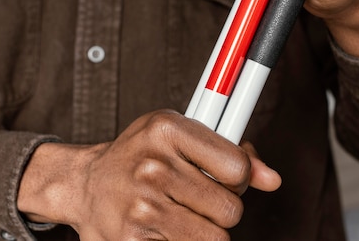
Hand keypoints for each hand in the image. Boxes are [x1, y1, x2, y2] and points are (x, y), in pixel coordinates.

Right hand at [18, 110, 280, 239]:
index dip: (237, 177)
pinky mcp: (134, 240)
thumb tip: (272, 179)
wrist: (86, 185)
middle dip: (220, 208)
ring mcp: (142, 206)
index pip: (237, 167)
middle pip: (231, 209)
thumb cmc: (138, 156)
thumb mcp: (178, 136)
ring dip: (204, 231)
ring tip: (180, 213)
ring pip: (216, 239)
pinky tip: (163, 228)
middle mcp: (153, 166)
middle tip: (195, 197)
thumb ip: (230, 153)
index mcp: (166, 129)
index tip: (222, 177)